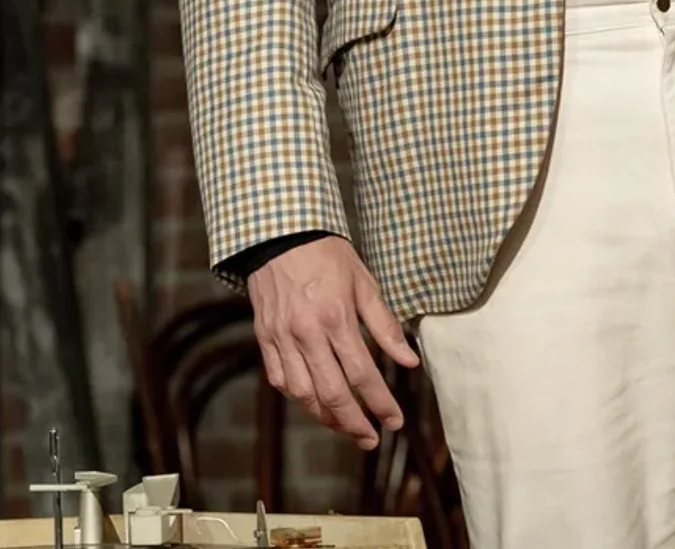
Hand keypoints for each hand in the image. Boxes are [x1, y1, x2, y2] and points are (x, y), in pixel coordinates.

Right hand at [246, 236, 418, 449]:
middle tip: (371, 439)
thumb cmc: (328, 257)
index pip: (363, 374)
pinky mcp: (264, 339)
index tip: (396, 422)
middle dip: (354, 423)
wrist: (279, 236)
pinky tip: (315, 403)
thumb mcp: (364, 283)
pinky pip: (280, 379)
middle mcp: (306, 334)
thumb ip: (385, 326)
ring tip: (347, 426)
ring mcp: (281, 338)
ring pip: (302, 394)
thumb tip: (409, 361)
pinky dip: (298, 397)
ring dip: (326, 417)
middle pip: (331, 393)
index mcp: (335, 318)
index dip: (381, 403)